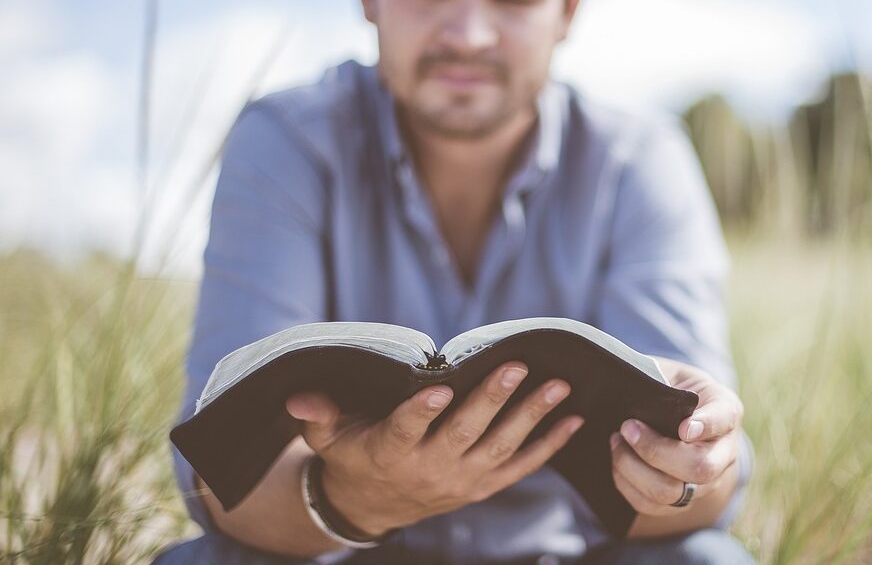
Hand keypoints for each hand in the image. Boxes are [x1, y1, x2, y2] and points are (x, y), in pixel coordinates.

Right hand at [285, 361, 583, 535]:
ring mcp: (462, 478)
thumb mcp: (328, 437)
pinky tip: (573, 420)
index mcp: (390, 450)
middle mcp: (430, 467)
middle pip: (464, 433)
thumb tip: (298, 399)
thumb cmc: (352, 453)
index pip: (406, 430)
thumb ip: (317, 416)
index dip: (421, 411)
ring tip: (559, 385)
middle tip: (516, 366)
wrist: (373, 504)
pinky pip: (522, 465)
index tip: (437, 389)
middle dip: (492, 400)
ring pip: (501, 446)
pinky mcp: (484, 484)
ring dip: (532, 416)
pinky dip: (549, 445)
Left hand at [609, 358, 742, 515]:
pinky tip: (617, 460)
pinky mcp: (681, 500)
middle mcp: (724, 452)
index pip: (724, 419)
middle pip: (700, 468)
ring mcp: (705, 482)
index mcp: (726, 410)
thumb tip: (631, 386)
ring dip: (635, 469)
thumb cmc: (672, 388)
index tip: (683, 427)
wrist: (680, 416)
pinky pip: (652, 505)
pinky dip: (627, 484)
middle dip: (656, 451)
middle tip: (627, 427)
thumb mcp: (672, 372)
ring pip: (673, 492)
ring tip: (616, 441)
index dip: (707, 425)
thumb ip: (659, 379)